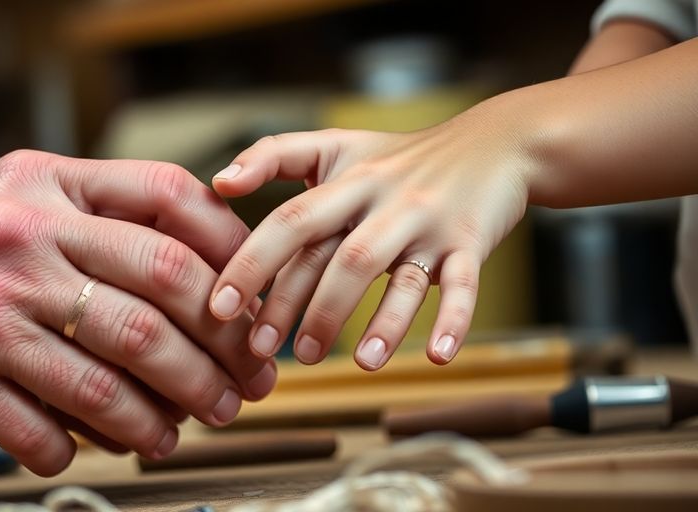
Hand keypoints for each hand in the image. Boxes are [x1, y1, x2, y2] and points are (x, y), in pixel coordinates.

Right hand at [0, 150, 275, 475]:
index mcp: (46, 184)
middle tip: (243, 388)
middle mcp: (22, 241)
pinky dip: (82, 450)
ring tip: (180, 432)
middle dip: (219, 353)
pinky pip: (43, 432)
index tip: (254, 302)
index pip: (168, 201)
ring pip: (111, 377)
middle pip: (159, 298)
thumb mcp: (16, 191)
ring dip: (163, 417)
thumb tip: (205, 264)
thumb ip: (98, 207)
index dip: (231, 251)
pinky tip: (98, 449)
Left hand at [207, 113, 532, 369]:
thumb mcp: (336, 146)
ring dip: (376, 325)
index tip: (219, 309)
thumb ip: (274, 156)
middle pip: (339, 256)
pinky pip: (465, 285)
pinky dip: (454, 321)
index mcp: (345, 182)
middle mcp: (385, 201)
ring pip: (398, 277)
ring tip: (353, 364)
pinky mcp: (472, 243)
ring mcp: (429, 224)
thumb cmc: (399, 158)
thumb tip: (219, 183)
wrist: (495, 143)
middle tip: (266, 352)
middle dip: (300, 306)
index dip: (251, 264)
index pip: (289, 222)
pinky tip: (437, 357)